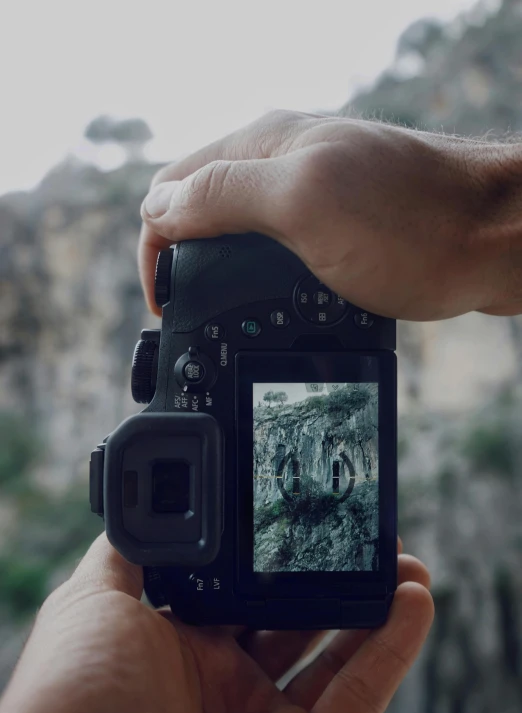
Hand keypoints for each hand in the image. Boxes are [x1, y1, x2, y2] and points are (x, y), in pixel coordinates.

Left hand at [0, 535, 432, 712]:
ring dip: (376, 605)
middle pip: (294, 615)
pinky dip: (393, 654)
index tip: (309, 512)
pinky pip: (358, 702)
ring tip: (406, 563)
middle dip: (333, 574)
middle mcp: (220, 679)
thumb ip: (128, 553)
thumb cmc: (71, 705)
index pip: (240, 584)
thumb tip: (147, 504)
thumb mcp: (90, 607)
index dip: (277, 551)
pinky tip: (415, 604)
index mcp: (174, 640)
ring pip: (335, 653)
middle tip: (367, 534)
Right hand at [139, 110, 521, 320]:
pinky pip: (281, 249)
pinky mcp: (342, 225)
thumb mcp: (304, 204)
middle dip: (186, 259)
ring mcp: (315, 193)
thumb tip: (159, 208)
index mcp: (264, 146)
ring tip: (231, 317)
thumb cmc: (412, 221)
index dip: (157, 243)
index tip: (165, 302)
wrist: (496, 238)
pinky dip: (265, 280)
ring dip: (224, 272)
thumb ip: (225, 196)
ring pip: (242, 232)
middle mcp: (284, 163)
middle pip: (204, 209)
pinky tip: (278, 306)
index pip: (174, 186)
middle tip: (195, 316)